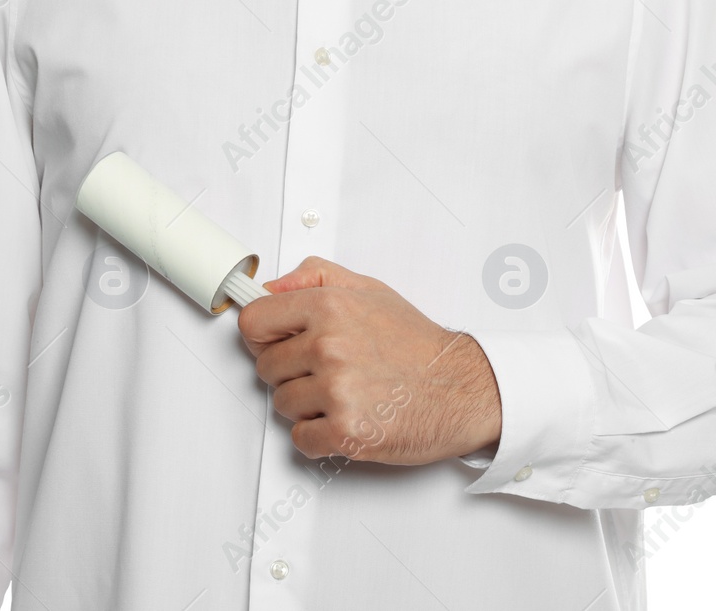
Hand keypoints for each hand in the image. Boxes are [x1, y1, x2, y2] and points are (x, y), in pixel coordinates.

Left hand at [236, 256, 501, 463]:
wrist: (462, 389)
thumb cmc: (418, 345)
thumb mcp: (369, 290)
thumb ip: (315, 277)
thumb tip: (271, 287)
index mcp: (329, 307)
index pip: (253, 322)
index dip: (263, 335)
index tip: (276, 342)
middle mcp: (329, 347)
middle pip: (266, 367)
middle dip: (291, 372)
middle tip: (328, 371)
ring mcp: (337, 392)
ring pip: (282, 404)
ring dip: (307, 405)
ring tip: (344, 393)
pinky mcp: (346, 433)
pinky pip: (301, 439)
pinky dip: (319, 436)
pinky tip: (346, 418)